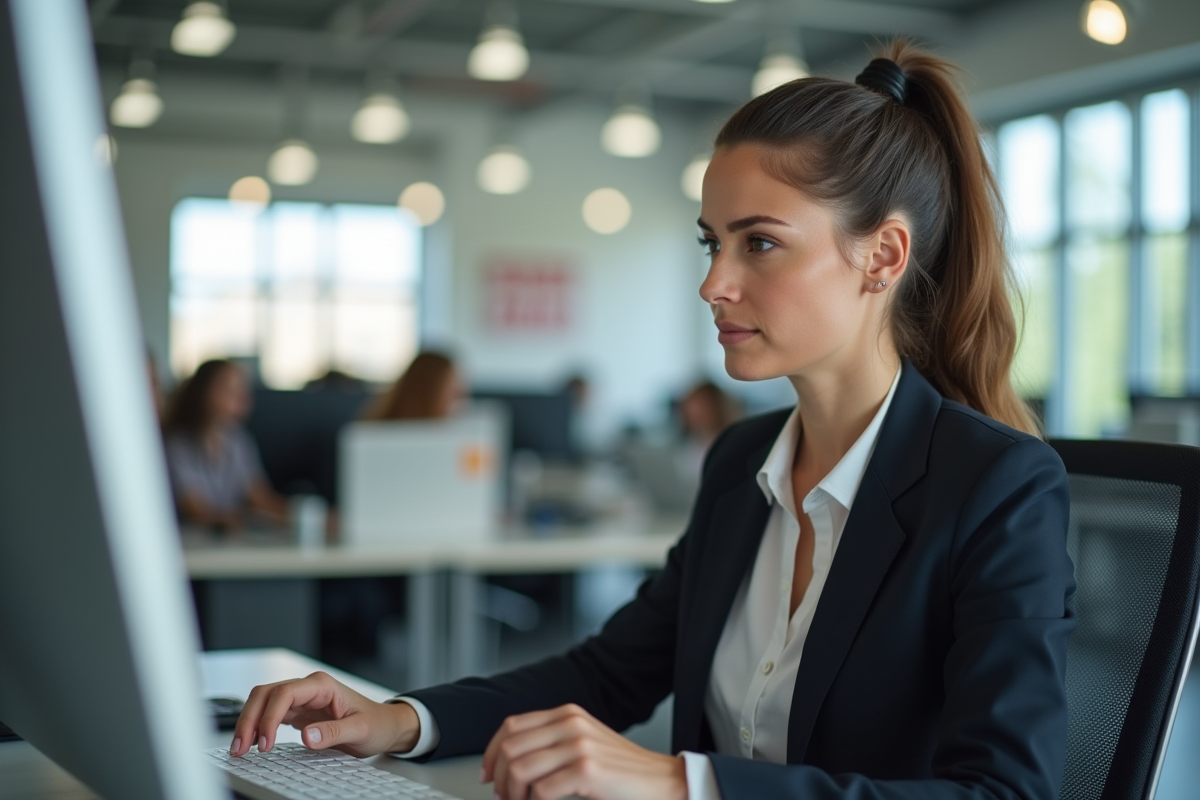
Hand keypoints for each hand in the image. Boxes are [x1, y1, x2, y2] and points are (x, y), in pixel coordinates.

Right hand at [229, 671, 418, 758]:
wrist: (384, 726)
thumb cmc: (376, 723)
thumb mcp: (361, 730)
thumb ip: (334, 733)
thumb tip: (307, 736)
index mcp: (322, 685)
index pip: (285, 693)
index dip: (269, 717)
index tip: (265, 743)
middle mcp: (308, 689)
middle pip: (266, 694)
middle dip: (250, 719)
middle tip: (241, 747)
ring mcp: (301, 700)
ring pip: (263, 704)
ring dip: (249, 723)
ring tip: (240, 749)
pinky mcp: (298, 713)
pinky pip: (269, 715)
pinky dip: (258, 728)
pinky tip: (252, 743)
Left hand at [481, 704, 686, 799]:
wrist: (662, 782)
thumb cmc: (623, 771)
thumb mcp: (584, 744)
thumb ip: (553, 743)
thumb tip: (510, 763)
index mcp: (567, 714)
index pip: (512, 726)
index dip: (491, 752)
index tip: (487, 773)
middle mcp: (571, 723)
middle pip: (510, 746)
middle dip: (499, 777)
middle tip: (502, 797)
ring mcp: (578, 745)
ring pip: (519, 769)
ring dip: (512, 795)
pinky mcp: (586, 770)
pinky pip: (541, 791)